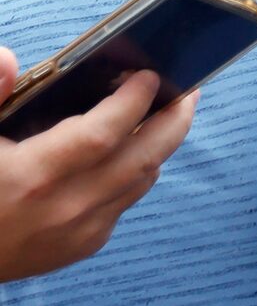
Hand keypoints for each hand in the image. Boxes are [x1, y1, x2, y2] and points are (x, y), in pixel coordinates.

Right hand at [0, 52, 192, 280]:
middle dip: (174, 120)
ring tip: (167, 112)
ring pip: (141, 181)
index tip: (150, 74)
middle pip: (144, 158)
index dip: (134, 101)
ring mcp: (79, 233)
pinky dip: (134, 172)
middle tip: (189, 88)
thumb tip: (8, 58)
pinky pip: (124, 203)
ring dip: (158, 146)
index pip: (104, 134)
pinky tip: (129, 151)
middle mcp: (66, 208)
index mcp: (34, 176)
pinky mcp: (82, 247)